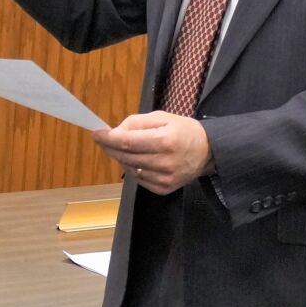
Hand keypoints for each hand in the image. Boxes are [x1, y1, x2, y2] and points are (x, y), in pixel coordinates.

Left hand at [92, 111, 213, 195]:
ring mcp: (165, 178)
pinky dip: (132, 169)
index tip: (96, 133)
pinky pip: (139, 180)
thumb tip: (115, 131)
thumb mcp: (162, 117)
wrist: (209, 152)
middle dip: (110, 147)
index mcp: (166, 141)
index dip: (108, 138)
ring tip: (123, 148)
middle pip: (126, 157)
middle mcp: (165, 162)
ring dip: (121, 158)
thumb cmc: (184, 131)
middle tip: (104, 140)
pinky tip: (137, 160)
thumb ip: (137, 122)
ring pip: (130, 169)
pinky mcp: (165, 189)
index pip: (128, 142)